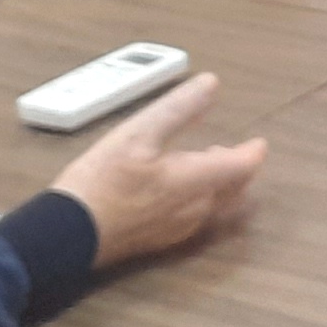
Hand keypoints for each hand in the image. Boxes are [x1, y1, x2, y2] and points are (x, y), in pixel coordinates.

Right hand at [51, 75, 266, 267]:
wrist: (68, 234)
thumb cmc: (102, 181)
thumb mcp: (137, 134)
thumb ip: (178, 109)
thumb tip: (210, 84)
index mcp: (195, 181)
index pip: (240, 167)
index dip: (252, 153)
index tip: (258, 142)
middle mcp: (195, 210)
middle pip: (232, 190)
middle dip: (236, 170)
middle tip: (230, 152)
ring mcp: (177, 230)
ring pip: (214, 207)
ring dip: (218, 185)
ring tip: (204, 166)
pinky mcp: (159, 242)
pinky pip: (194, 219)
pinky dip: (199, 200)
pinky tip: (177, 192)